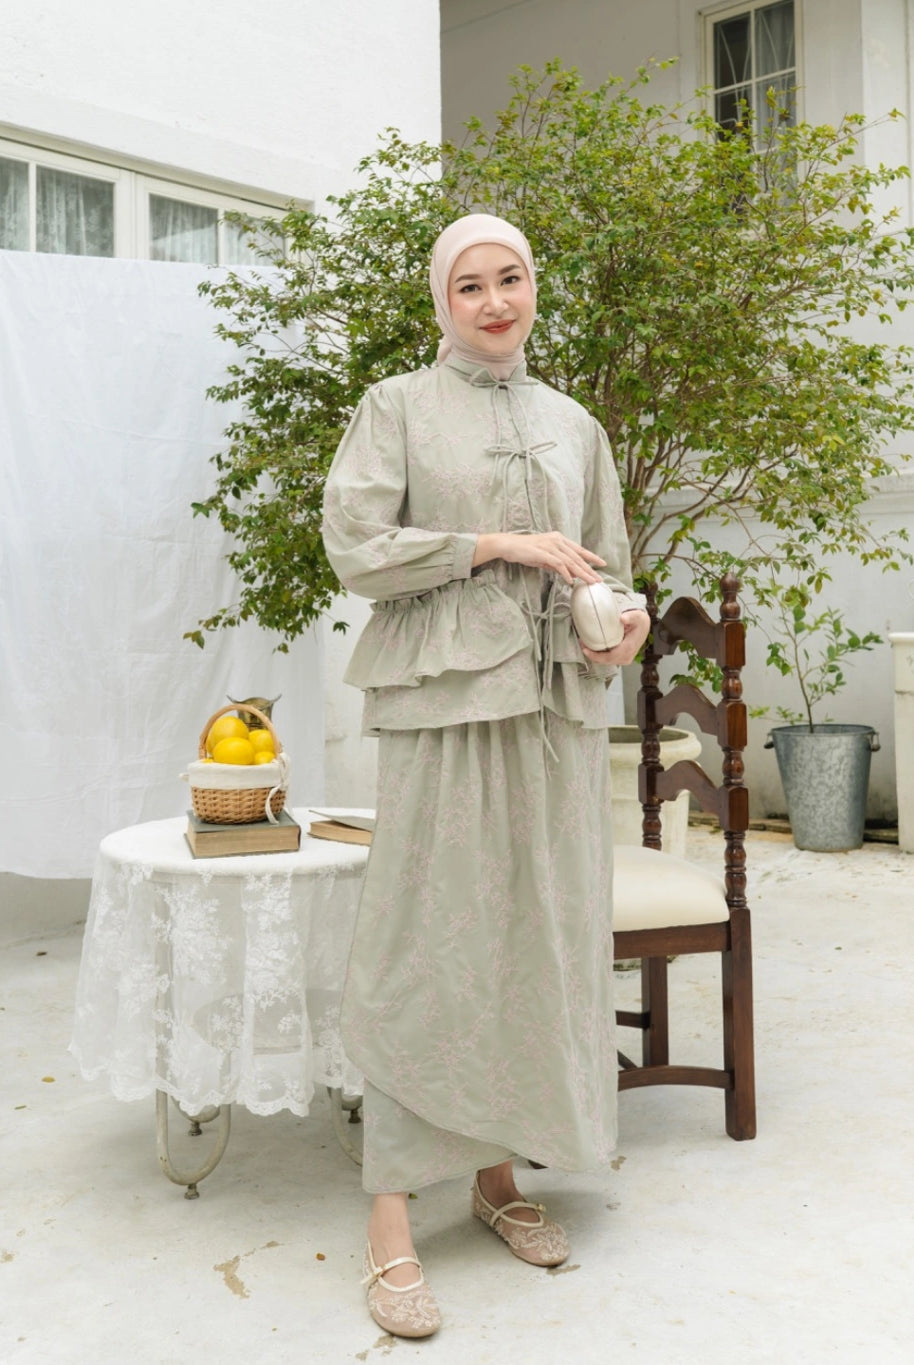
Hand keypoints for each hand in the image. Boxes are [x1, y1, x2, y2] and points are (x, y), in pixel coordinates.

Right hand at [473, 531, 604, 583]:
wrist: (508, 545)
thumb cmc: (525, 551)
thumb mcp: (544, 557)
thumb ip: (558, 564)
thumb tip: (571, 574)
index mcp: (559, 539)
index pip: (579, 549)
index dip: (591, 557)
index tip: (602, 564)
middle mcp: (557, 540)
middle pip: (577, 557)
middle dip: (590, 569)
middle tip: (599, 580)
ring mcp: (550, 546)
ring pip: (571, 561)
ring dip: (582, 573)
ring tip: (590, 582)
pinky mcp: (543, 552)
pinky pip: (558, 564)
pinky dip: (566, 573)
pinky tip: (571, 581)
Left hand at [581, 608, 650, 666]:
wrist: (643, 627)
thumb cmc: (639, 623)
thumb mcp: (637, 616)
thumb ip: (630, 616)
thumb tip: (622, 618)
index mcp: (629, 648)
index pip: (610, 657)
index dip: (597, 656)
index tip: (586, 650)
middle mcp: (627, 656)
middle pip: (606, 661)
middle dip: (592, 656)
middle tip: (582, 646)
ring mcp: (624, 659)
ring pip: (606, 661)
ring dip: (595, 656)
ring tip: (584, 646)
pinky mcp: (621, 658)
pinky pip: (608, 659)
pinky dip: (599, 655)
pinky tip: (592, 648)